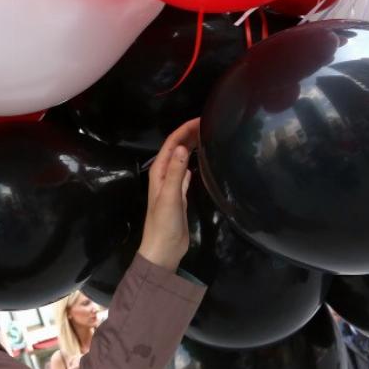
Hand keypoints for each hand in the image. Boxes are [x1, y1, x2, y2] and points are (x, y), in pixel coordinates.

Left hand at [138, 119, 198, 271]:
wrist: (163, 249)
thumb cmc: (164, 224)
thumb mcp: (170, 197)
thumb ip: (175, 173)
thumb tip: (181, 148)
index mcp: (158, 173)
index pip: (171, 145)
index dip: (184, 130)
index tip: (201, 119)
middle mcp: (163, 176)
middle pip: (176, 149)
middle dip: (189, 134)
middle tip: (210, 123)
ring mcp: (171, 185)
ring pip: (181, 159)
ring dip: (191, 146)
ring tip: (208, 135)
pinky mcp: (179, 195)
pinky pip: (185, 172)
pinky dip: (193, 162)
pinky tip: (200, 159)